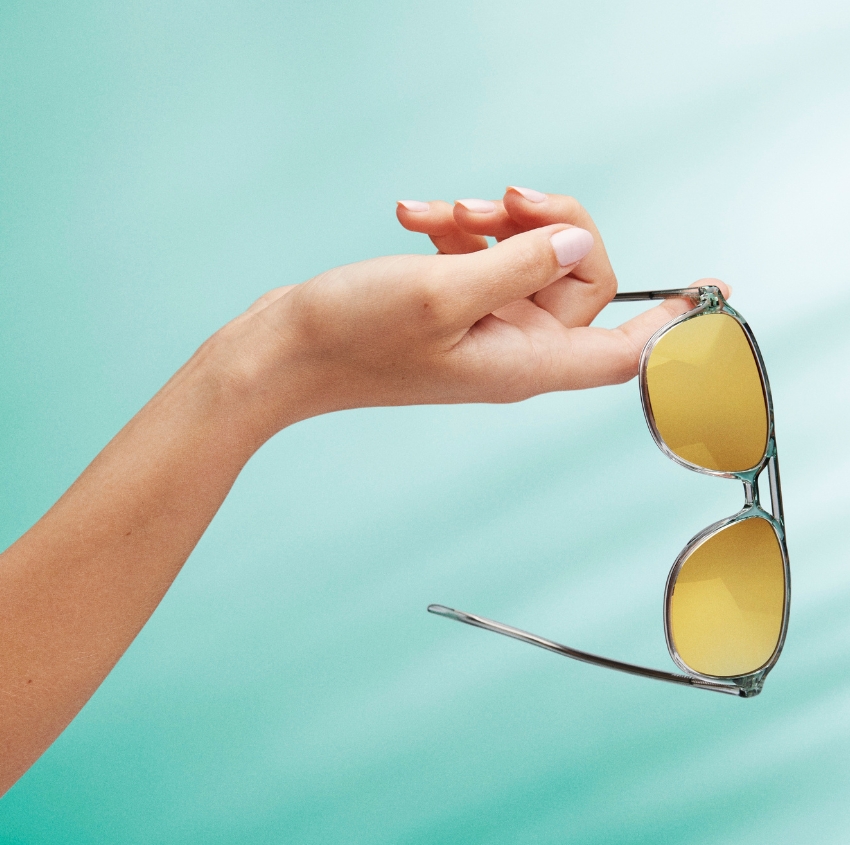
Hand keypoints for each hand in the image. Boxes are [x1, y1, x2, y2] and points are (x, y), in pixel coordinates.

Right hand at [214, 187, 726, 443]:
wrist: (286, 352)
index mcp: (524, 362)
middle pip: (576, 276)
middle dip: (544, 223)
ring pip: (524, 256)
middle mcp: (512, 347)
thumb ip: (518, 267)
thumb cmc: (355, 338)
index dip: (669, 322)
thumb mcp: (444, 294)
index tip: (708, 288)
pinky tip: (415, 217)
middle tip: (498, 199)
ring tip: (437, 213)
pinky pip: (480, 256)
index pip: (621, 351)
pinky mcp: (452, 305)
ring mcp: (481, 325)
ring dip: (488, 220)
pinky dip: (455, 229)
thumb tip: (569, 244)